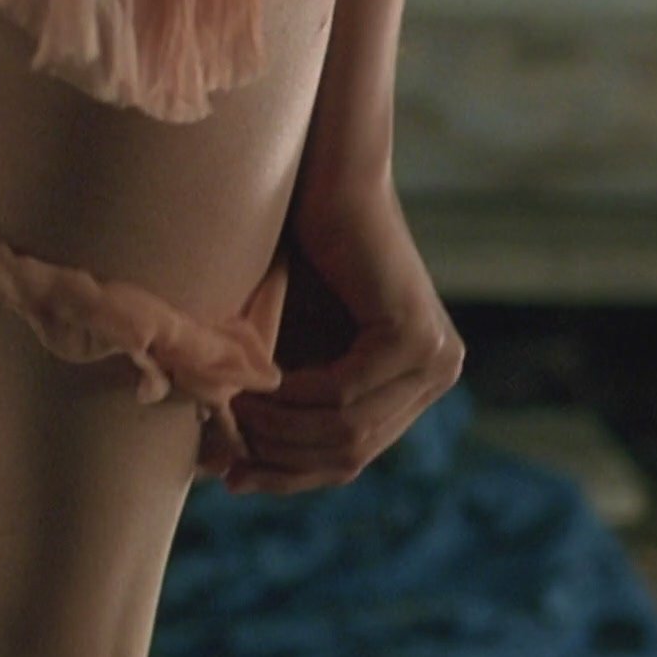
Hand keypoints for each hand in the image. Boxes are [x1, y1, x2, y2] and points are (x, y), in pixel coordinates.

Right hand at [221, 175, 464, 493]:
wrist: (317, 178)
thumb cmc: (290, 252)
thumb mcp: (284, 347)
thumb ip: (276, 404)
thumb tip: (224, 475)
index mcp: (414, 382)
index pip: (353, 456)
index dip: (290, 477)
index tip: (230, 478)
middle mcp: (437, 374)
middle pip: (351, 453)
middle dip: (279, 458)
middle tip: (220, 448)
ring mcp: (433, 358)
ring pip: (346, 431)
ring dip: (278, 428)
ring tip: (229, 411)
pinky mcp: (413, 337)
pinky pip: (342, 396)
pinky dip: (291, 398)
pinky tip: (254, 386)